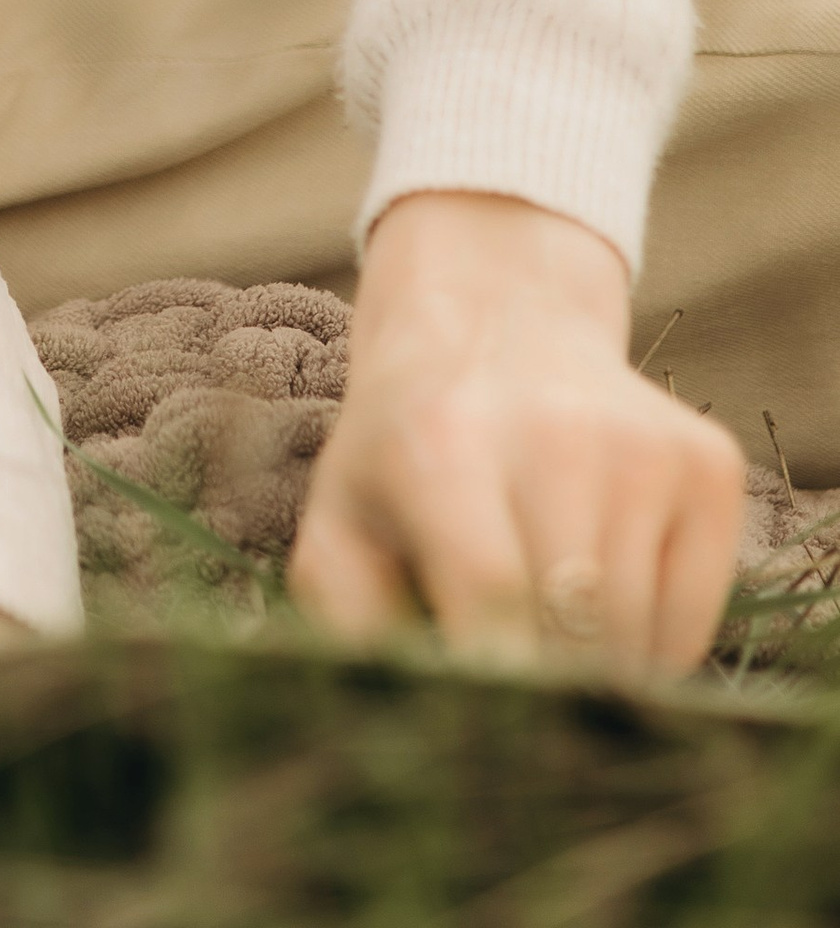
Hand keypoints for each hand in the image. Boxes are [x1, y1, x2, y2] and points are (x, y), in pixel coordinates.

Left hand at [290, 191, 745, 675]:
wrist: (500, 322)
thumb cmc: (409, 449)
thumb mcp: (343, 515)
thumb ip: (348, 617)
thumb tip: (400, 707)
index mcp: (444, 441)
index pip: (494, 589)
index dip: (493, 680)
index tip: (477, 731)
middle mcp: (555, 431)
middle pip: (574, 630)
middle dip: (538, 690)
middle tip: (505, 682)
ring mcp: (644, 446)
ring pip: (637, 642)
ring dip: (592, 674)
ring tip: (540, 621)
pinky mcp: (710, 464)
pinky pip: (693, 628)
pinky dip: (649, 651)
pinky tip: (599, 594)